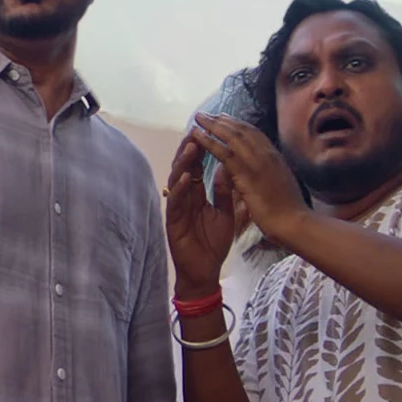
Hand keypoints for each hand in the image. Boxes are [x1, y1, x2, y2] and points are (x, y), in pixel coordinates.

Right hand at [164, 133, 240, 297]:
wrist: (205, 270)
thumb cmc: (214, 243)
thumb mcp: (226, 214)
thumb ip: (225, 192)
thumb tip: (227, 168)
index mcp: (198, 194)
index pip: (197, 167)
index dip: (201, 149)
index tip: (208, 132)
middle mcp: (185, 197)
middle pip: (185, 168)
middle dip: (189, 149)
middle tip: (196, 131)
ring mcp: (178, 208)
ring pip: (177, 180)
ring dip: (183, 164)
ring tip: (191, 147)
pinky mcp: (173, 221)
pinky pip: (175, 201)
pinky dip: (179, 189)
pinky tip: (184, 177)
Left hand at [191, 113, 313, 244]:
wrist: (296, 223)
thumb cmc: (290, 210)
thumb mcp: (281, 184)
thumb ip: (271, 172)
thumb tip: (265, 167)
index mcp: (275, 157)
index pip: (254, 134)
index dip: (238, 125)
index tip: (224, 119)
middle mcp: (267, 154)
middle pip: (242, 130)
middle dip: (223, 120)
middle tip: (206, 114)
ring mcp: (258, 161)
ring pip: (232, 136)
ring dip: (213, 125)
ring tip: (198, 118)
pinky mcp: (247, 173)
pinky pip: (223, 152)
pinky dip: (209, 141)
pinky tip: (197, 135)